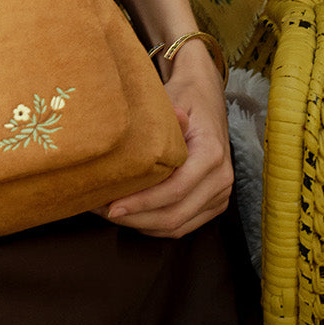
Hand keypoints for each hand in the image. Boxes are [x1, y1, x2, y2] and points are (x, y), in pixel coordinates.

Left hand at [100, 41, 233, 237]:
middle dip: (136, 218)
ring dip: (141, 224)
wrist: (206, 99)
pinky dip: (154, 224)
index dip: (142, 202)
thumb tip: (152, 130)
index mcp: (211, 154)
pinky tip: (130, 214)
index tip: (112, 206)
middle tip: (103, 211)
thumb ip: (164, 120)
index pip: (174, 190)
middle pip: (175, 215)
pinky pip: (182, 225)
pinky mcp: (213, 203)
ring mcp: (219, 194)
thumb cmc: (184, 98)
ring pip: (178, 226)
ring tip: (109, 213)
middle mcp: (221, 179)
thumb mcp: (173, 100)